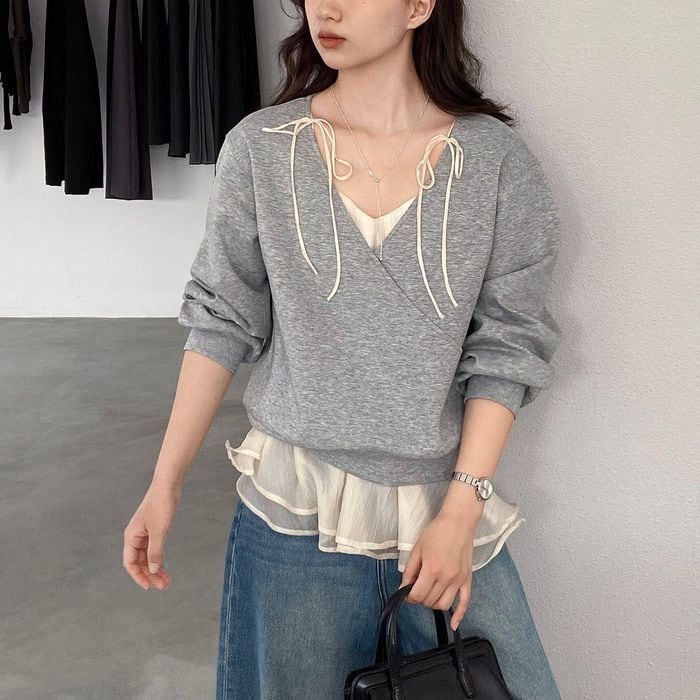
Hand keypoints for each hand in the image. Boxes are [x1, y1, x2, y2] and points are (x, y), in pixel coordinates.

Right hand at [123, 481, 180, 589]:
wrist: (168, 485)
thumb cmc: (161, 504)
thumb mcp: (159, 530)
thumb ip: (155, 551)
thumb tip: (152, 570)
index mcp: (131, 537)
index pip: (130, 563)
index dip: (138, 576)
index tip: (149, 586)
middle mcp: (135, 537)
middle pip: (139, 562)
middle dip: (150, 575)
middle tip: (163, 586)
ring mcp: (145, 533)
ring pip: (147, 557)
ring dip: (155, 569)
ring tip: (166, 580)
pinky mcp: (154, 530)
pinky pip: (153, 549)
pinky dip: (158, 559)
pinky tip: (164, 567)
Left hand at [399, 510, 475, 630]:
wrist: (458, 522)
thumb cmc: (436, 532)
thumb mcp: (417, 548)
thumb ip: (410, 570)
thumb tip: (404, 588)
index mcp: (432, 569)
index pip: (418, 595)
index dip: (409, 596)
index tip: (407, 591)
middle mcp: (447, 578)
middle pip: (430, 601)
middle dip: (420, 598)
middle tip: (416, 588)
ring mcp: (459, 580)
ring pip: (444, 605)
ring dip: (433, 604)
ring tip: (429, 593)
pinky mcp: (467, 579)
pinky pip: (465, 602)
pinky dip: (460, 615)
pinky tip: (454, 624)